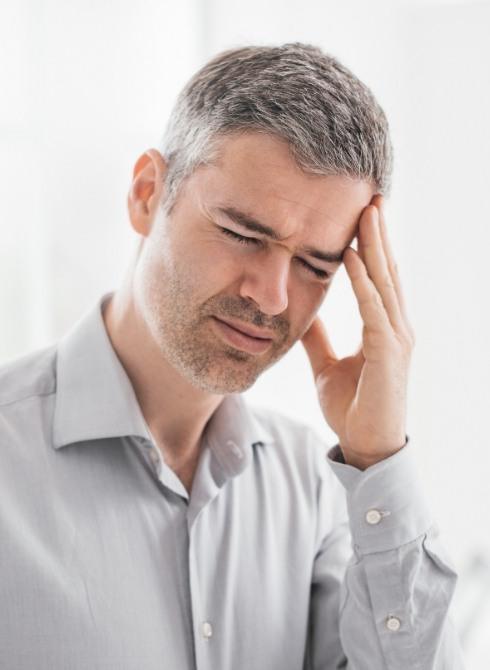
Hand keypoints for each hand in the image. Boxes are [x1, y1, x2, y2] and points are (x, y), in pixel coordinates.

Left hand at [301, 195, 414, 469]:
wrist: (365, 446)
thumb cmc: (352, 406)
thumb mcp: (326, 363)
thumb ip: (318, 336)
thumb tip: (304, 311)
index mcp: (382, 326)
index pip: (377, 278)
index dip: (370, 246)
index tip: (360, 214)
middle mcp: (396, 326)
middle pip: (386, 271)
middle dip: (377, 234)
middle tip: (370, 196)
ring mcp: (397, 338)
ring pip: (384, 283)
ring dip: (375, 246)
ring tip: (366, 212)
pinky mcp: (389, 353)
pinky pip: (374, 310)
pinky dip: (364, 283)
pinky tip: (354, 256)